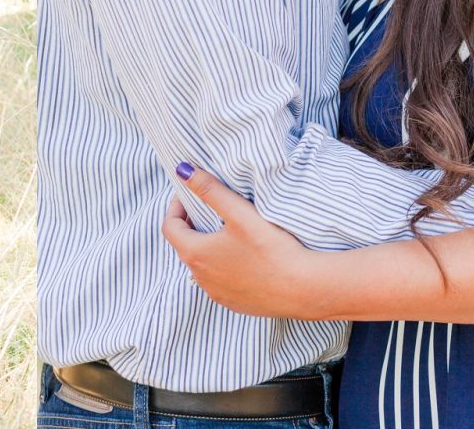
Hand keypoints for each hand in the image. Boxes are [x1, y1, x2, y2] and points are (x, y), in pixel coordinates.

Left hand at [160, 162, 323, 318]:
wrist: (304, 289)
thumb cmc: (272, 249)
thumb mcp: (238, 213)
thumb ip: (209, 189)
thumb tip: (182, 170)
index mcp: (196, 254)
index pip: (169, 227)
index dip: (176, 207)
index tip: (189, 195)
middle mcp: (200, 278)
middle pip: (184, 245)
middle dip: (191, 225)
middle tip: (208, 208)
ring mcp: (216, 294)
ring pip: (201, 265)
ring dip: (206, 246)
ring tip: (226, 231)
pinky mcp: (234, 304)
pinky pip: (218, 281)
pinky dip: (221, 266)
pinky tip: (242, 256)